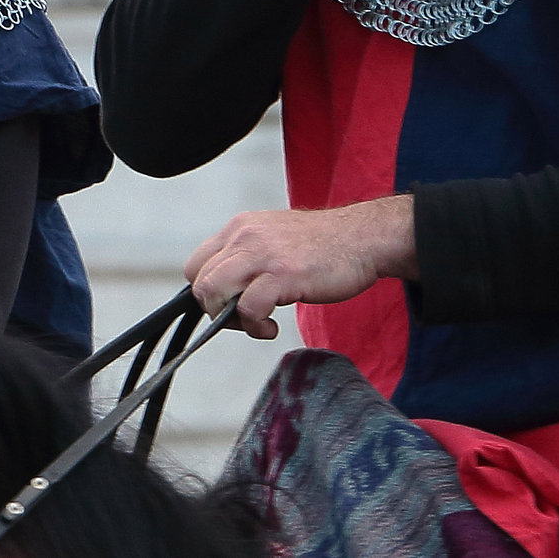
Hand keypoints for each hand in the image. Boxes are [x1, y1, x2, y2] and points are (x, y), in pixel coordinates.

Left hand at [185, 196, 416, 338]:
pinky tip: (273, 328)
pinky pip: (248, 307)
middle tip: (244, 320)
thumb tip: (225, 293)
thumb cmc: (323, 248)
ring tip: (257, 325)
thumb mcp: (273, 242)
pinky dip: (255, 327)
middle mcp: (243, 236)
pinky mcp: (283, 273)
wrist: (363, 238)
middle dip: (216, 311)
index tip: (229, 308)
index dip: (206, 294)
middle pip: (199, 281)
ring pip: (213, 290)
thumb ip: (247, 259)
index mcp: (239, 229)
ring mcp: (261, 253)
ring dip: (229, 319)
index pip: (195, 265)